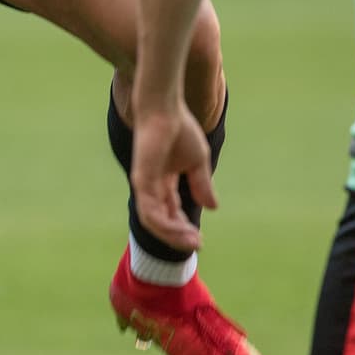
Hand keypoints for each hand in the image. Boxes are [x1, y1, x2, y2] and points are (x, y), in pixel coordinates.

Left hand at [130, 104, 216, 254]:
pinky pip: (149, 210)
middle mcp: (151, 187)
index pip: (171, 212)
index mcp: (163, 182)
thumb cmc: (180, 130)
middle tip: (197, 244)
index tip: (199, 239)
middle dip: (178, 235)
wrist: (166, 110)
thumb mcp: (197, 162)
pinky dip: (163, 223)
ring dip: (172, 234)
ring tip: (190, 241)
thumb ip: (201, 184)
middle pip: (162, 221)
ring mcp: (144, 185)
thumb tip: (213, 207)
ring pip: (153, 221)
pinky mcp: (141, 180)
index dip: (184, 227)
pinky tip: (179, 229)